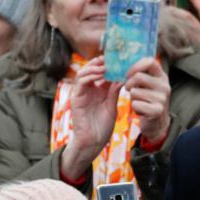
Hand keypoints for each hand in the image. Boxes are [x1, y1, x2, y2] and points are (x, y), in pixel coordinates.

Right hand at [61, 57, 121, 177]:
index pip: (101, 72)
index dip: (108, 64)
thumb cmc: (103, 126)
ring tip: (105, 65)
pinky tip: (100, 75)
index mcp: (98, 90)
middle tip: (111, 58)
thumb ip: (114, 91)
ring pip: (83, 72)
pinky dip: (90, 76)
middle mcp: (89, 90)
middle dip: (100, 62)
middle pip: (91, 69)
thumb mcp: (112, 106)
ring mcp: (81, 93)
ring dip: (94, 67)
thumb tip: (122, 76)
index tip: (119, 59)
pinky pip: (81, 82)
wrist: (93, 141)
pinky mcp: (76, 98)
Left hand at [125, 57, 171, 142]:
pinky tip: (141, 110)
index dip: (135, 66)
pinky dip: (134, 108)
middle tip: (128, 90)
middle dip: (128, 84)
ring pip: (135, 92)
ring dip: (132, 98)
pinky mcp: (157, 110)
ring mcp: (162, 98)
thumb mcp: (148, 84)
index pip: (149, 61)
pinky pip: (136, 104)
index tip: (128, 74)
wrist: (157, 122)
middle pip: (139, 76)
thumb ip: (140, 74)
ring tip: (138, 101)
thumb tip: (121, 64)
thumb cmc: (148, 100)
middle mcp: (164, 85)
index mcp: (162, 76)